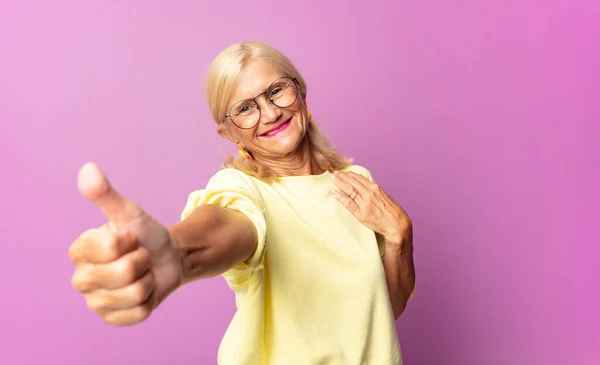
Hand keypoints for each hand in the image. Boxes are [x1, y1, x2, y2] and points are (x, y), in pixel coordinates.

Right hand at [69, 163, 181, 325]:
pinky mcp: (113, 319)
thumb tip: (88, 169)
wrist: (168, 257)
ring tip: (143, 273)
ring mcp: (96, 302)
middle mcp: (81, 279)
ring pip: (135, 294)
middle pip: (124, 273)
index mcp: (79, 251)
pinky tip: (146, 290)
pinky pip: (139, 312)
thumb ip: (106, 194)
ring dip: (149, 280)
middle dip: (142, 261)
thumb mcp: (129, 212)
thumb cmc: (145, 233)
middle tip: (140, 257)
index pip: (110, 248)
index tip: (131, 239)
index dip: (130, 241)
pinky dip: (151, 300)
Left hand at [331, 170, 411, 244]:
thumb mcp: (384, 197)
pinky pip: (348, 203)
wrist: (396, 224)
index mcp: (375, 188)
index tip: (343, 172)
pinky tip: (334, 192)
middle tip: (333, 172)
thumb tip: (366, 188)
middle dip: (342, 176)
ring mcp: (364, 202)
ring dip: (339, 182)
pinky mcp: (361, 213)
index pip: (359, 178)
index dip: (350, 174)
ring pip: (349, 189)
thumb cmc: (392, 211)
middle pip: (352, 182)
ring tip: (332, 178)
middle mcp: (369, 193)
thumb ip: (374, 192)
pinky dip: (340, 197)